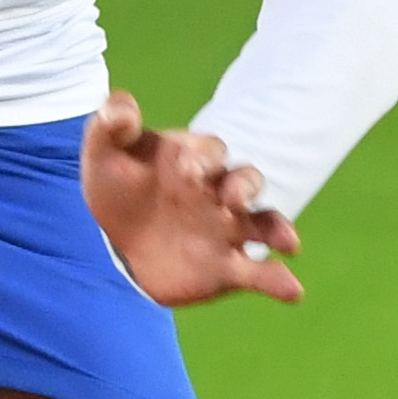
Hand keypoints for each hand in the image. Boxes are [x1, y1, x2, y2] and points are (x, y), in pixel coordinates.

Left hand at [82, 90, 303, 306]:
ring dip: (278, 230)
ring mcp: (228, 231)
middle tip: (231, 199)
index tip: (185, 168)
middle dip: (243, 188)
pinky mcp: (228, 269)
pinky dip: (278, 280)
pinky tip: (292, 290)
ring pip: (264, 224)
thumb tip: (120, 108)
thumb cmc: (118, 188)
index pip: (209, 151)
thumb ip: (111, 126)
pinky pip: (260, 273)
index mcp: (194, 160)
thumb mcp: (105, 154)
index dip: (202, 157)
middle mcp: (219, 193)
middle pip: (246, 182)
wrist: (119, 239)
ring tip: (288, 242)